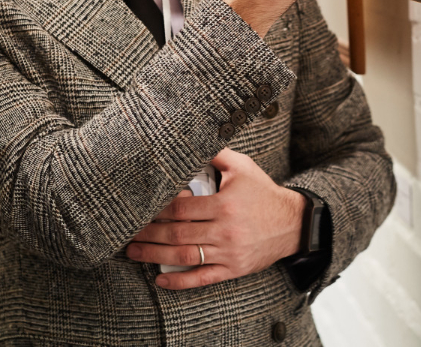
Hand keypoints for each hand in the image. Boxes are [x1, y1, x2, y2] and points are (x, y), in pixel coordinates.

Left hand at [126, 149, 304, 289]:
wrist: (293, 223)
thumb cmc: (263, 193)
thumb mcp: (242, 167)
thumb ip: (215, 153)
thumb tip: (191, 138)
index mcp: (224, 204)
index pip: (181, 207)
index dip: (158, 208)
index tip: (140, 207)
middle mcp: (225, 230)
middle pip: (177, 233)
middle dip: (148, 233)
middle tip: (127, 230)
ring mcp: (228, 253)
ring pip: (185, 256)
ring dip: (155, 256)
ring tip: (133, 252)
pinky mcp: (233, 269)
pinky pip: (202, 278)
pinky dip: (180, 281)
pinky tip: (160, 280)